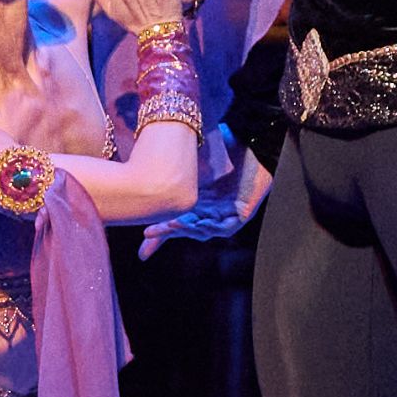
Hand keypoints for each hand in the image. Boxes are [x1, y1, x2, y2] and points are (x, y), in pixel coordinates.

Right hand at [140, 139, 271, 257]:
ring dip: (184, 229)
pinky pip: (221, 227)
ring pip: (200, 230)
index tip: (141, 252)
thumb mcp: (194, 156)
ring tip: (169, 225)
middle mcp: (207, 213)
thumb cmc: (228, 147)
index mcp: (194, 202)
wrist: (255, 145)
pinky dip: (207, 226)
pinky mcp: (239, 216)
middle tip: (148, 233)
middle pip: (182, 229)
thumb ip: (174, 159)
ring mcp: (223, 217)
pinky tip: (195, 223)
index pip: (171, 222)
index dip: (157, 237)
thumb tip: (147, 150)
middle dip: (165, 233)